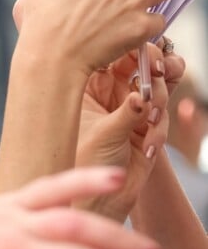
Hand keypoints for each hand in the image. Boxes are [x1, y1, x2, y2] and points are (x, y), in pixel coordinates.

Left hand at [76, 42, 185, 220]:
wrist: (98, 200)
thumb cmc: (84, 163)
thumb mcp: (103, 133)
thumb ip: (127, 110)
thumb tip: (142, 91)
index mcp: (87, 84)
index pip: (112, 54)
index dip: (133, 49)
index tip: (147, 56)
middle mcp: (107, 90)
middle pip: (139, 63)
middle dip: (155, 67)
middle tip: (158, 73)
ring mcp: (128, 106)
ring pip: (156, 85)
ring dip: (159, 97)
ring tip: (151, 117)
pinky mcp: (146, 124)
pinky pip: (163, 113)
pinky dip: (160, 126)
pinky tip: (148, 143)